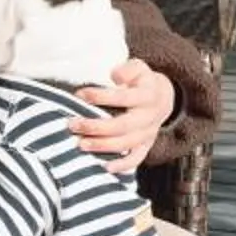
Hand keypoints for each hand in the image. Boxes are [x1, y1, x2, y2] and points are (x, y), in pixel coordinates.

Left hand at [72, 57, 175, 174]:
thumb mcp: (139, 68)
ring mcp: (148, 133)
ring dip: (102, 146)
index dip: (100, 96)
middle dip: (95, 126)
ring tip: (80, 144)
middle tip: (72, 124)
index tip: (80, 94)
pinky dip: (121, 166)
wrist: (163, 99)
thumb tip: (115, 76)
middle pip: (122, 125)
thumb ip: (128, 69)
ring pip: (126, 144)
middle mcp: (149, 116)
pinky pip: (135, 159)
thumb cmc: (141, 82)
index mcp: (148, 95)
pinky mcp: (146, 146)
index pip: (123, 97)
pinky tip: (103, 167)